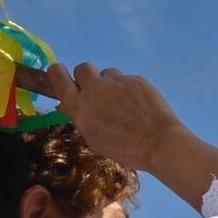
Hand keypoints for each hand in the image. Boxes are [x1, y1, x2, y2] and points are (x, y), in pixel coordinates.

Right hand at [48, 62, 185, 171]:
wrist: (159, 143)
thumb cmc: (125, 149)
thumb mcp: (94, 139)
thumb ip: (84, 117)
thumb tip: (79, 103)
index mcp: (80, 107)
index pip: (58, 76)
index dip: (58, 73)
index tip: (62, 74)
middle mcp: (95, 90)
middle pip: (82, 68)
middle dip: (88, 78)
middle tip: (99, 92)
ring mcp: (116, 82)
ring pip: (107, 74)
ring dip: (111, 84)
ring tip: (125, 103)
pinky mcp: (136, 79)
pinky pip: (127, 79)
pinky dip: (131, 89)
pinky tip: (140, 105)